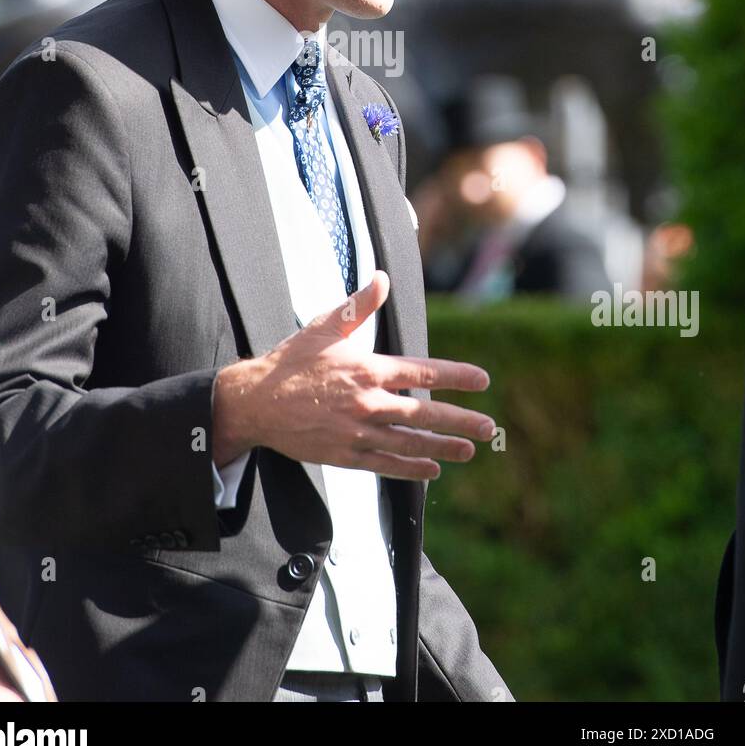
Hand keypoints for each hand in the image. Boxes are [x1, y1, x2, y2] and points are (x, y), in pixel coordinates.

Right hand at [215, 271, 495, 481]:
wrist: (255, 402)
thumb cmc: (291, 361)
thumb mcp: (323, 327)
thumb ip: (358, 306)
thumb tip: (382, 278)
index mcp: (367, 368)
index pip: (423, 372)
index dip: (456, 377)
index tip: (483, 381)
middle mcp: (367, 402)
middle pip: (425, 414)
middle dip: (460, 421)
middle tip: (488, 428)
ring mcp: (357, 432)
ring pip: (411, 443)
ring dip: (443, 448)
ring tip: (469, 450)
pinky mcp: (345, 455)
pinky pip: (387, 464)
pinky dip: (412, 468)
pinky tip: (432, 468)